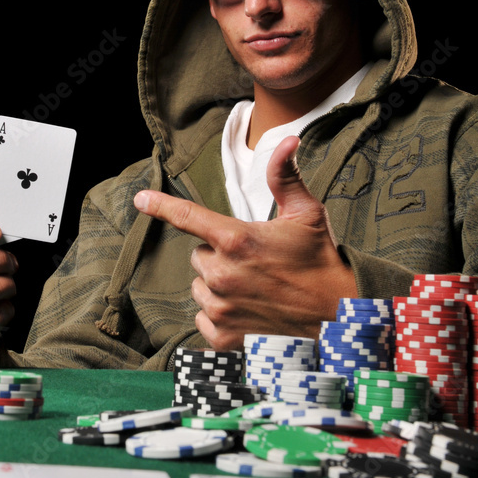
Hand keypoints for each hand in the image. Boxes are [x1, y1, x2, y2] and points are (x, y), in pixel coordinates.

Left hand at [134, 135, 356, 348]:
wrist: (337, 319)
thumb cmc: (321, 261)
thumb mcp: (306, 214)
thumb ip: (285, 176)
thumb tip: (286, 139)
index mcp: (237, 240)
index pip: (187, 216)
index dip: (160, 205)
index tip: (140, 199)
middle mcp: (222, 274)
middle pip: (199, 255)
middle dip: (220, 256)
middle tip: (255, 262)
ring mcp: (221, 307)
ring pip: (200, 286)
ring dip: (219, 285)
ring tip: (255, 288)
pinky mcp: (222, 337)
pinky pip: (203, 317)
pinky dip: (220, 314)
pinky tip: (248, 311)